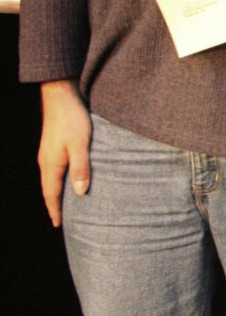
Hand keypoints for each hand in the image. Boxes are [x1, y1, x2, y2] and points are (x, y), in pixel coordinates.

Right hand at [38, 80, 91, 227]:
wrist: (61, 97)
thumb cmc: (73, 120)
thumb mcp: (81, 144)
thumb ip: (81, 168)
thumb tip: (80, 193)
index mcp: (51, 165)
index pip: (52, 195)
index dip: (55, 210)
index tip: (58, 225)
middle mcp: (46, 162)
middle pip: (49, 189)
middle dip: (55, 205)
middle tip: (62, 220)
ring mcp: (48, 153)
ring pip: (52, 179)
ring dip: (57, 192)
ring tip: (66, 203)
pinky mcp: (53, 146)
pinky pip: (55, 169)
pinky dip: (59, 179)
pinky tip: (68, 178)